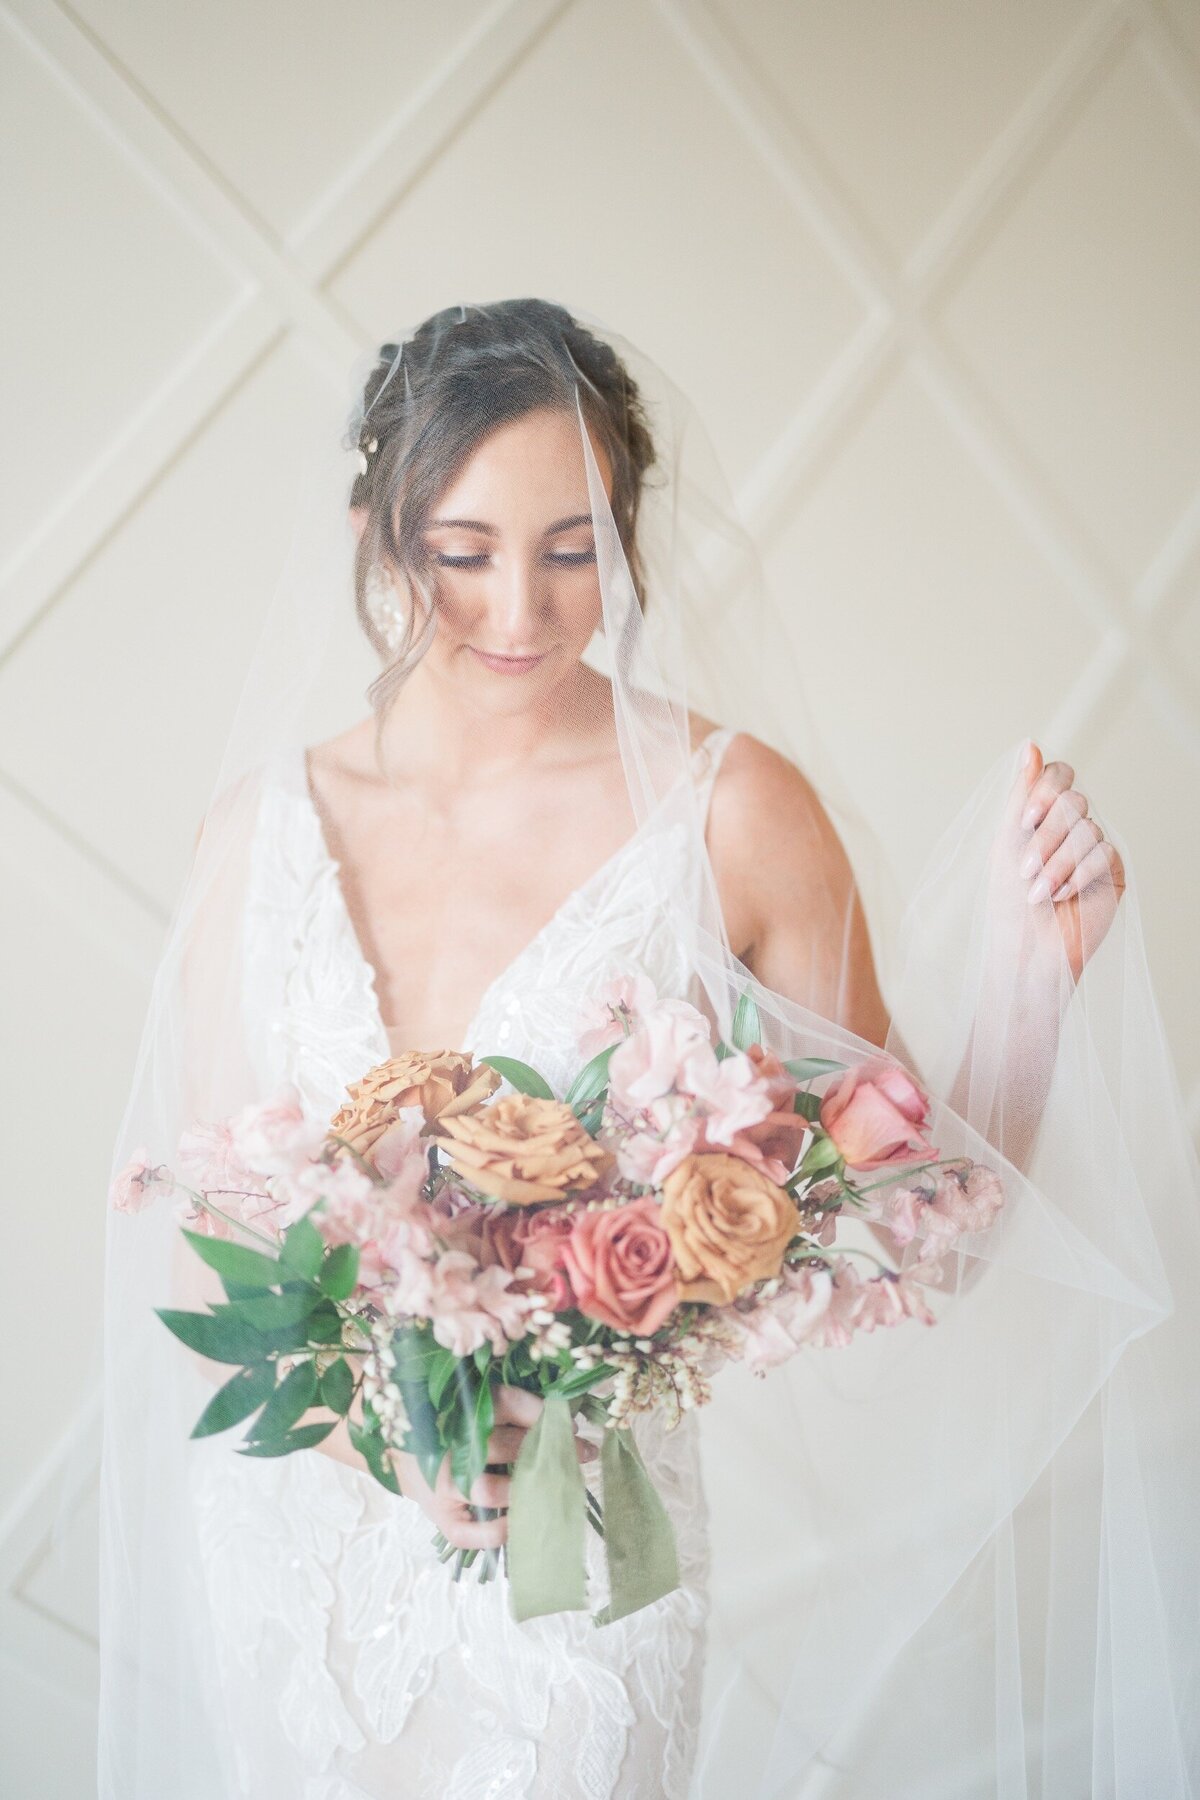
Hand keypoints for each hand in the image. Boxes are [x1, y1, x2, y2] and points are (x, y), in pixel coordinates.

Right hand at [393, 1382, 596, 1550]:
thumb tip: (568, 1423)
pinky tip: (519, 1522)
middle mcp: (449, 1448)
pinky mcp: (443, 1518)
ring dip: (526, 1490)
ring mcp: (443, 1486)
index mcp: (459, 1411)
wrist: (405, 1457)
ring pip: (489, 1489)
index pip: (506, 1403)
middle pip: (505, 1446)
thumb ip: (515, 1411)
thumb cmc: (453, 1432)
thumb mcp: (476, 1409)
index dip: (542, 1413)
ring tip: (554, 1488)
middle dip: (547, 1452)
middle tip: (579, 1456)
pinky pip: (472, 1533)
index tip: (572, 1425)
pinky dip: (499, 1531)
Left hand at [1008, 741, 1125, 983]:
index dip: (1045, 790)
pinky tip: (1062, 896)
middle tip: (1027, 868)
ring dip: (1057, 862)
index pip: (1058, 775)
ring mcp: (1092, 849)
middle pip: (1074, 799)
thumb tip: (1030, 743)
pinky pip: (1104, 851)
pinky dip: (1077, 873)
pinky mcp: (1111, 872)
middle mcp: (1069, 828)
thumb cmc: (1008, 902)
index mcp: (1042, 817)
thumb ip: (1020, 794)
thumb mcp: (1006, 841)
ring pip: (1087, 827)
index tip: (1025, 820)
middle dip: (1045, 835)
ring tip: (1039, 892)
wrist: (1026, 952)